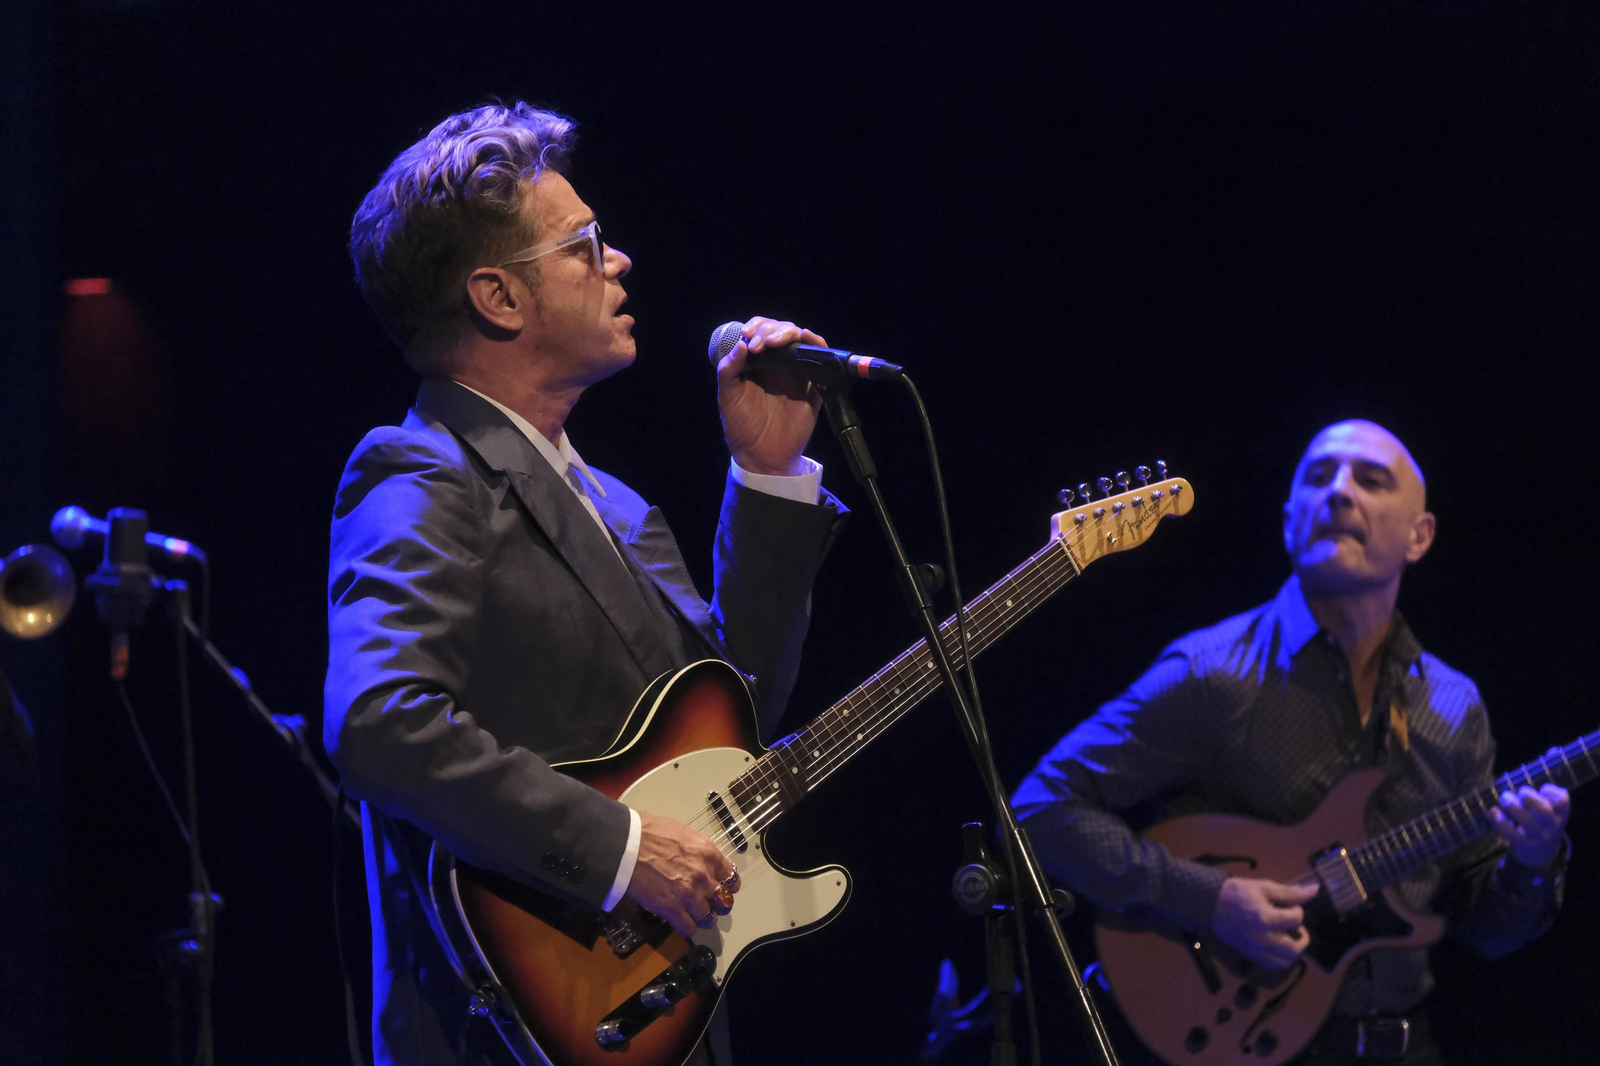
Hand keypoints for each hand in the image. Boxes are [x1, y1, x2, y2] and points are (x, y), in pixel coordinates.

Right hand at [623, 813, 740, 937]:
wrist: (626, 844)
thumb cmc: (649, 833)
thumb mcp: (683, 833)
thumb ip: (697, 850)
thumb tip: (699, 858)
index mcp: (708, 854)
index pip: (731, 876)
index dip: (728, 885)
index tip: (724, 888)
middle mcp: (703, 876)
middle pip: (722, 900)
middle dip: (717, 903)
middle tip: (711, 904)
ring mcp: (689, 894)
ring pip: (708, 917)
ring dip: (704, 918)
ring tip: (698, 917)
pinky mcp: (671, 909)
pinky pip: (689, 928)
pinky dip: (688, 927)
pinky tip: (683, 922)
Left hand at [715, 317, 825, 476]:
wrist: (762, 456)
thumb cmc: (742, 427)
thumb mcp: (728, 397)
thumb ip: (729, 370)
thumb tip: (741, 344)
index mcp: (757, 364)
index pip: (760, 332)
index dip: (756, 326)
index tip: (747, 336)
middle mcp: (778, 365)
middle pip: (781, 331)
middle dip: (770, 329)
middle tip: (759, 344)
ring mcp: (796, 374)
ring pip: (800, 339)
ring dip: (788, 333)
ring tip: (773, 343)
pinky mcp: (812, 385)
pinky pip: (821, 358)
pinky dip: (815, 343)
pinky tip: (803, 340)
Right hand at [1211, 877, 1317, 970]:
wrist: (1210, 904)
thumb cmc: (1237, 892)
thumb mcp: (1264, 887)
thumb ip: (1290, 892)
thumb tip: (1315, 890)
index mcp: (1266, 919)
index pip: (1296, 919)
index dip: (1297, 909)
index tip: (1288, 903)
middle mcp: (1263, 939)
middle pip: (1295, 948)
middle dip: (1302, 936)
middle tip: (1295, 925)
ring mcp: (1256, 950)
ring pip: (1286, 961)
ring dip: (1293, 950)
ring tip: (1289, 937)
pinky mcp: (1251, 955)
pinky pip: (1273, 965)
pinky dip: (1281, 959)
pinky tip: (1279, 946)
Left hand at [1489, 766, 1569, 869]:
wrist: (1538, 852)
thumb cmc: (1541, 817)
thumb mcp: (1548, 801)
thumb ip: (1548, 777)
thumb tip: (1554, 750)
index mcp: (1560, 813)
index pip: (1563, 803)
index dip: (1554, 793)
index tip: (1544, 787)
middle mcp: (1551, 826)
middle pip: (1544, 813)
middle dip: (1531, 799)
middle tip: (1520, 791)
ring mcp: (1537, 836)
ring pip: (1527, 823)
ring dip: (1514, 808)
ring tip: (1504, 797)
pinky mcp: (1521, 843)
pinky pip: (1509, 834)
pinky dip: (1498, 822)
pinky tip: (1491, 811)